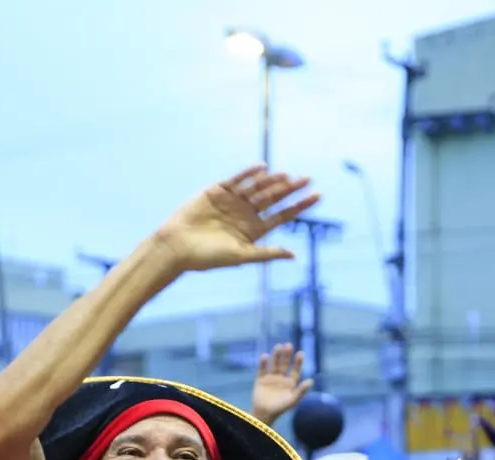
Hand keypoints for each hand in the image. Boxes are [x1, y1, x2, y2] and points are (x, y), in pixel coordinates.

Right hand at [155, 165, 318, 271]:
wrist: (177, 246)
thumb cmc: (207, 257)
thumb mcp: (240, 256)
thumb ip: (265, 253)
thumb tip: (292, 255)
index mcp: (254, 230)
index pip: (283, 215)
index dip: (300, 206)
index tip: (318, 196)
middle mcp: (246, 214)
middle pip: (274, 198)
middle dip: (291, 189)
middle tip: (308, 179)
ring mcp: (232, 201)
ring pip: (257, 188)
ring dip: (273, 181)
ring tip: (289, 176)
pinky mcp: (217, 191)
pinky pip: (236, 179)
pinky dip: (249, 173)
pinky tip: (262, 168)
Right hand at [251, 343, 313, 426]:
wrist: (264, 415)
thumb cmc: (280, 409)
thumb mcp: (292, 400)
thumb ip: (301, 390)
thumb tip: (311, 380)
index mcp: (290, 383)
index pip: (295, 370)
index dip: (298, 362)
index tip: (300, 353)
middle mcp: (281, 379)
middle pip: (284, 364)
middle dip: (286, 355)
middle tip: (289, 345)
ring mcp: (270, 379)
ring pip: (274, 364)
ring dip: (276, 356)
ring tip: (278, 346)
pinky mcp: (260, 380)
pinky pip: (261, 370)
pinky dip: (262, 363)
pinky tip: (265, 356)